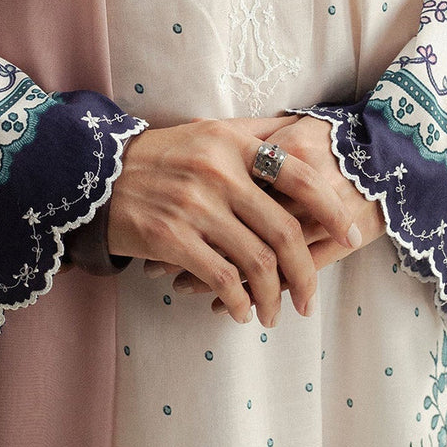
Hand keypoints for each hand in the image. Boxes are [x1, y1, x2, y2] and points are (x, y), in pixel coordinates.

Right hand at [107, 113, 362, 327]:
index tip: (349, 234)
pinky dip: (237, 300)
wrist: (97, 174)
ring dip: (271, 296)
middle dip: (305, 273)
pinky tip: (239, 310)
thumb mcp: (207, 134)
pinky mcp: (171, 237)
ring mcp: (194, 205)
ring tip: (271, 313)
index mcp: (232, 143)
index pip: (297, 175)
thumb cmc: (161, 156)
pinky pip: (220, 278)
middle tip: (309, 300)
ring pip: (255, 261)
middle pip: (282, 230)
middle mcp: (217, 172)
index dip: (330, 208)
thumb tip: (306, 147)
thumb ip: (253, 140)